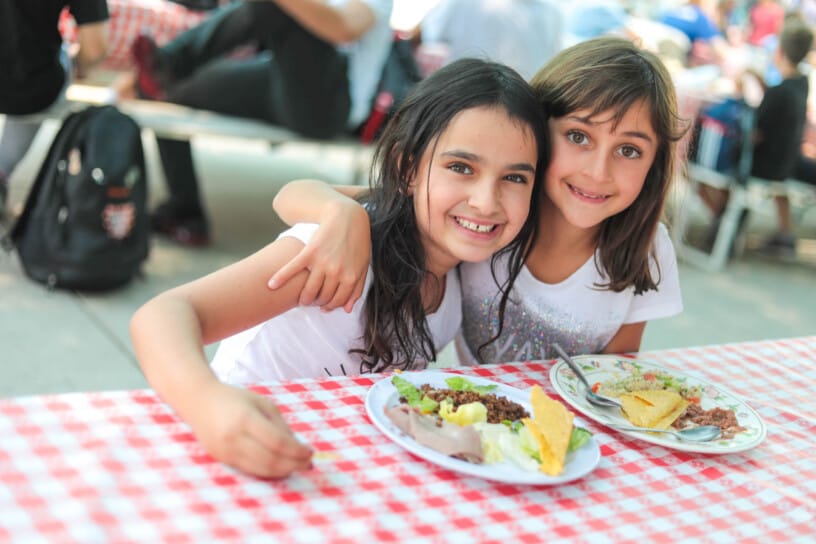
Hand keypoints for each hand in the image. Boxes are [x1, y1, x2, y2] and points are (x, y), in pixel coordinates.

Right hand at [187, 382, 312, 478]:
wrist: (199, 402)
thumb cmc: (234, 399)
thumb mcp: (261, 403)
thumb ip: (280, 424)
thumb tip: (297, 447)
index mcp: (246, 419)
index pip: (278, 442)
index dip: (297, 451)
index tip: (310, 452)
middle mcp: (234, 437)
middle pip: (270, 459)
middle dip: (293, 464)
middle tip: (308, 463)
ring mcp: (226, 451)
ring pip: (261, 469)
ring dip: (283, 471)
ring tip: (297, 466)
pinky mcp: (222, 459)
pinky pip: (250, 470)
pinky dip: (268, 471)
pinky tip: (280, 467)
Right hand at [268, 201, 370, 312]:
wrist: (348, 217)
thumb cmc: (357, 243)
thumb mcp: (363, 266)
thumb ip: (357, 289)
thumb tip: (346, 310)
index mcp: (350, 277)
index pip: (337, 302)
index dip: (328, 306)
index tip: (322, 306)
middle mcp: (336, 273)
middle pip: (321, 298)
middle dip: (316, 303)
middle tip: (311, 301)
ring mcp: (322, 263)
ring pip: (308, 290)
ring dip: (303, 299)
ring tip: (301, 299)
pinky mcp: (309, 252)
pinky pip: (293, 269)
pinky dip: (280, 278)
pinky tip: (271, 285)